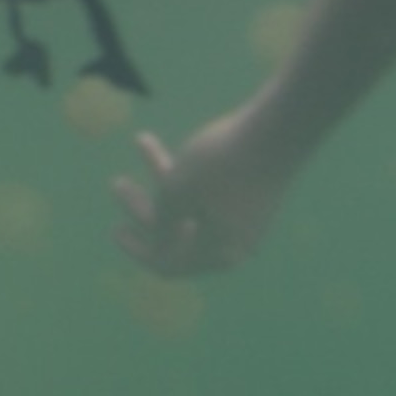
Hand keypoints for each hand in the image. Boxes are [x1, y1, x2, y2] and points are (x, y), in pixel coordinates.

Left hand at [111, 104, 298, 277]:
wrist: (280, 129)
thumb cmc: (219, 165)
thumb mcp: (176, 194)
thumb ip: (160, 225)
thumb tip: (158, 249)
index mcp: (218, 255)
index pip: (169, 266)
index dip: (138, 251)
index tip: (115, 229)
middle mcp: (234, 244)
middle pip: (177, 234)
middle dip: (143, 208)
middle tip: (117, 184)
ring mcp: (246, 220)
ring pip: (191, 205)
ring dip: (161, 178)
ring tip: (141, 141)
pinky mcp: (252, 194)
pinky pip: (210, 191)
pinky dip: (186, 170)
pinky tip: (158, 139)